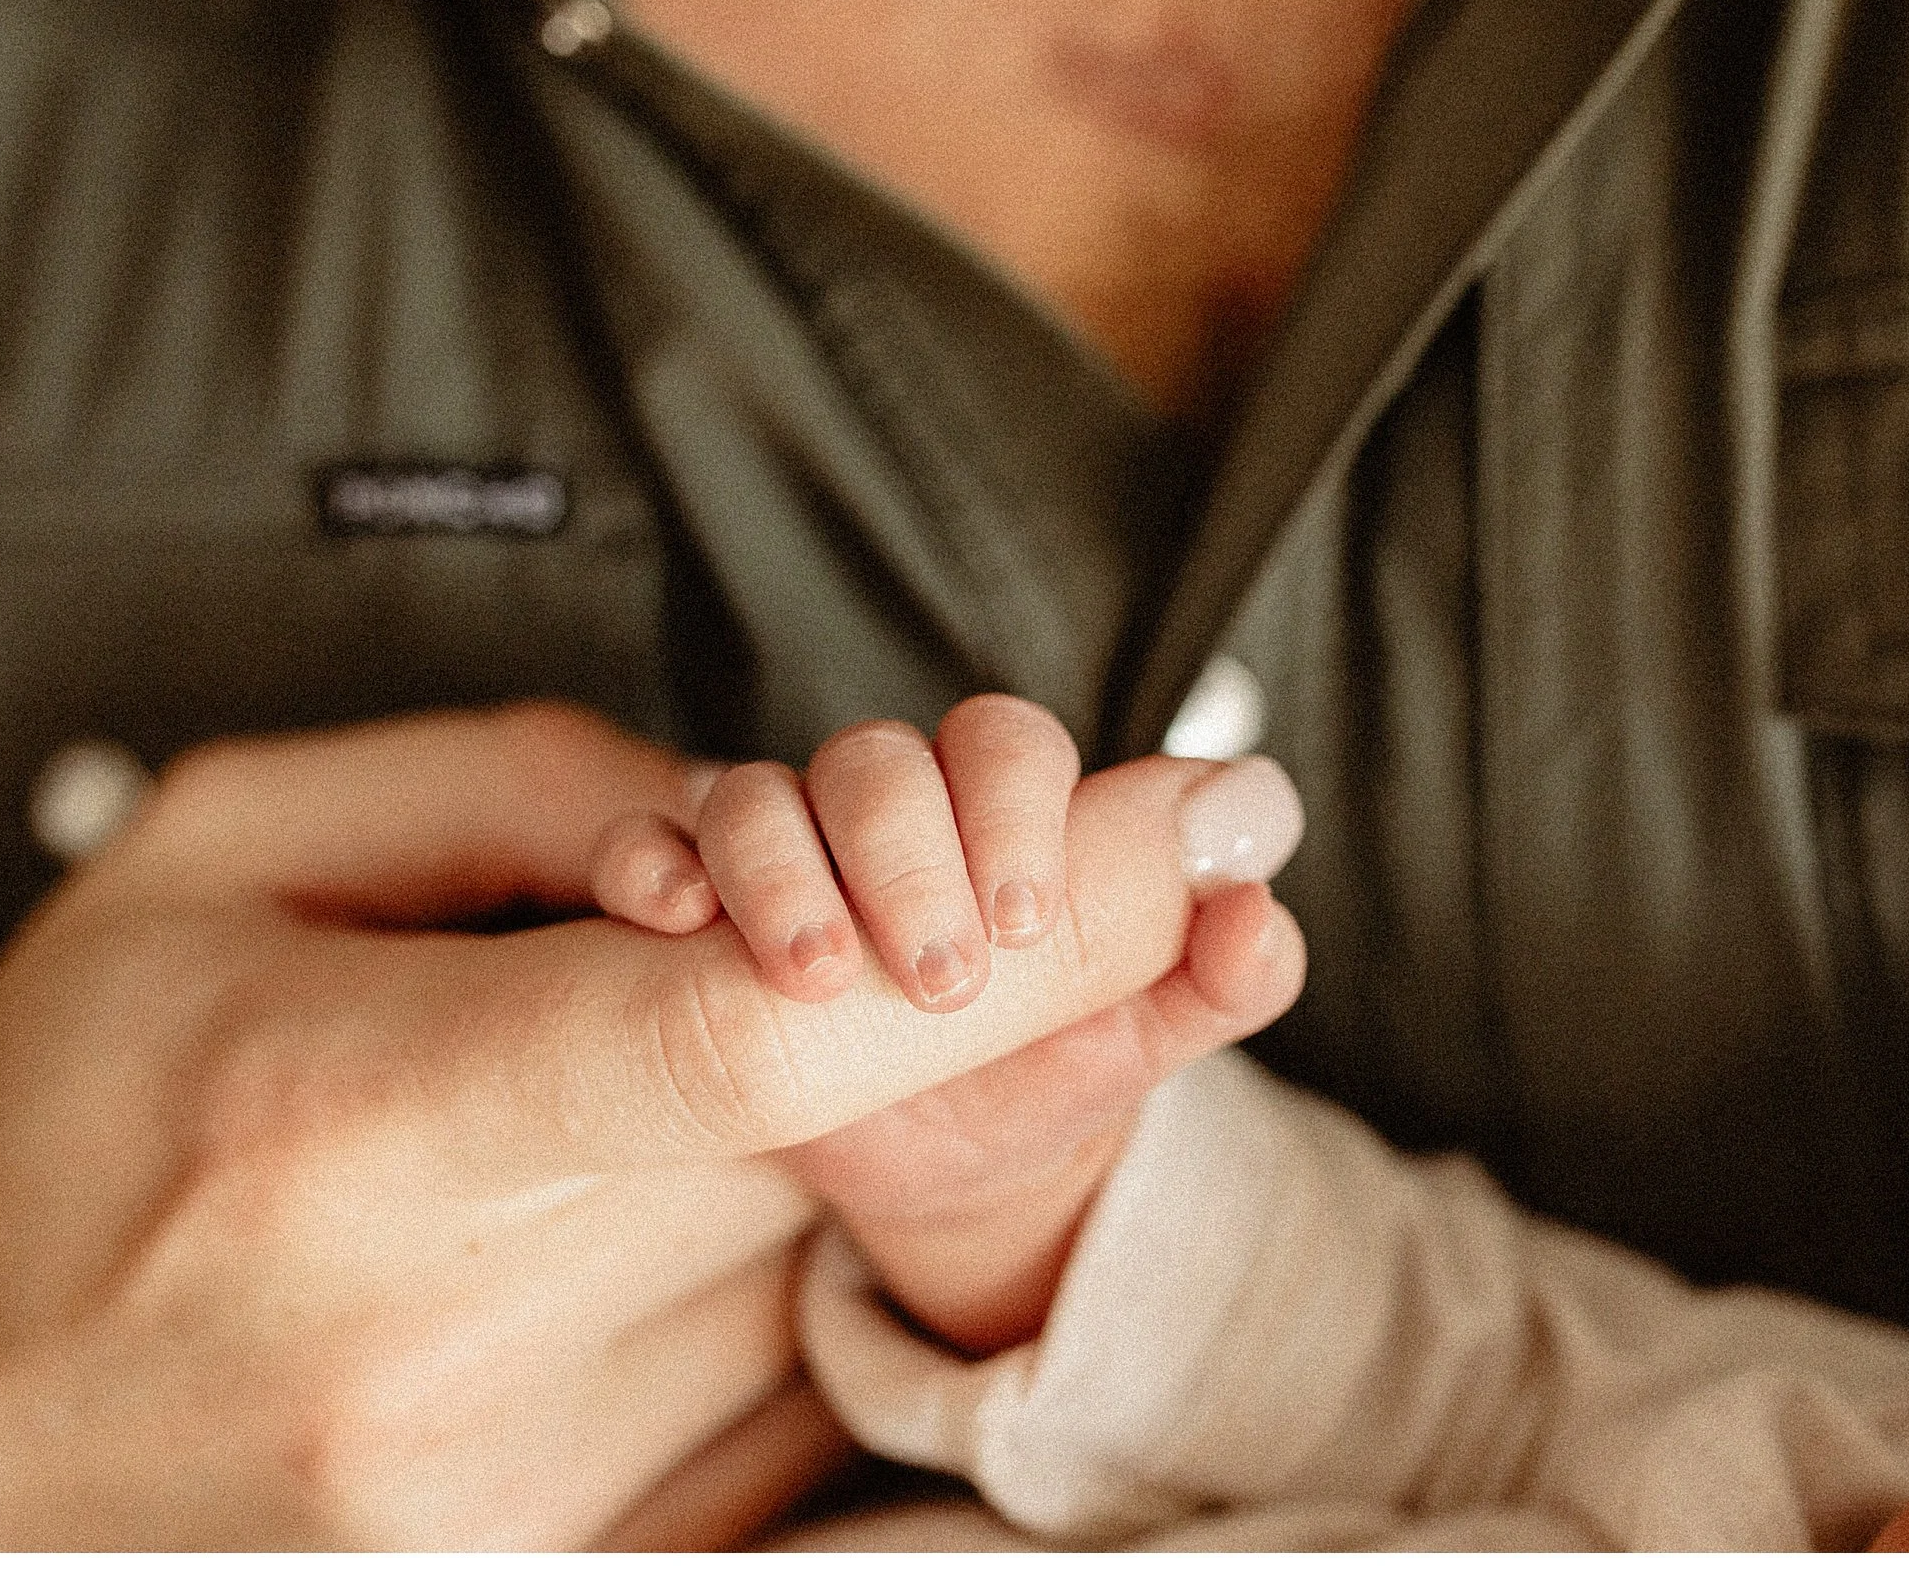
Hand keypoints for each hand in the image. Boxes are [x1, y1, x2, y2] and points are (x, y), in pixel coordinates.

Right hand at [0, 703, 1238, 1547]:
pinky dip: (828, 1258)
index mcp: (351, 1124)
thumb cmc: (49, 1127)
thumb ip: (507, 787)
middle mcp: (447, 1341)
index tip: (1182, 827)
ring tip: (902, 1010)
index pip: (747, 1038)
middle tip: (1184, 873)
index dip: (1017, 927)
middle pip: (851, 1152)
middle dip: (1040, 993)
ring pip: (838, 1269)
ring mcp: (513, 1493)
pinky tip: (770, 1176)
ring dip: (921, 1122)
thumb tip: (744, 815)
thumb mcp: (217, 855)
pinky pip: (785, 1390)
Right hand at [594, 695, 1305, 1353]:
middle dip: (902, 858)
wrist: (952, 1165)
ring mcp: (786, 855)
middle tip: (940, 976)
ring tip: (817, 977)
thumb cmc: (1050, 1073)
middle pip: (873, 762)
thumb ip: (1224, 967)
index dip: (1011, 807)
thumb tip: (1259, 890)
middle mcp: (889, 814)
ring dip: (781, 873)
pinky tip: (671, 919)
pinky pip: (648, 851)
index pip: (1004, 743)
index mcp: (1004, 812)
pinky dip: (650, 869)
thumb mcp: (1149, 1037)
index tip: (1027, 917)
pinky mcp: (696, 916)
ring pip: (757, 796)